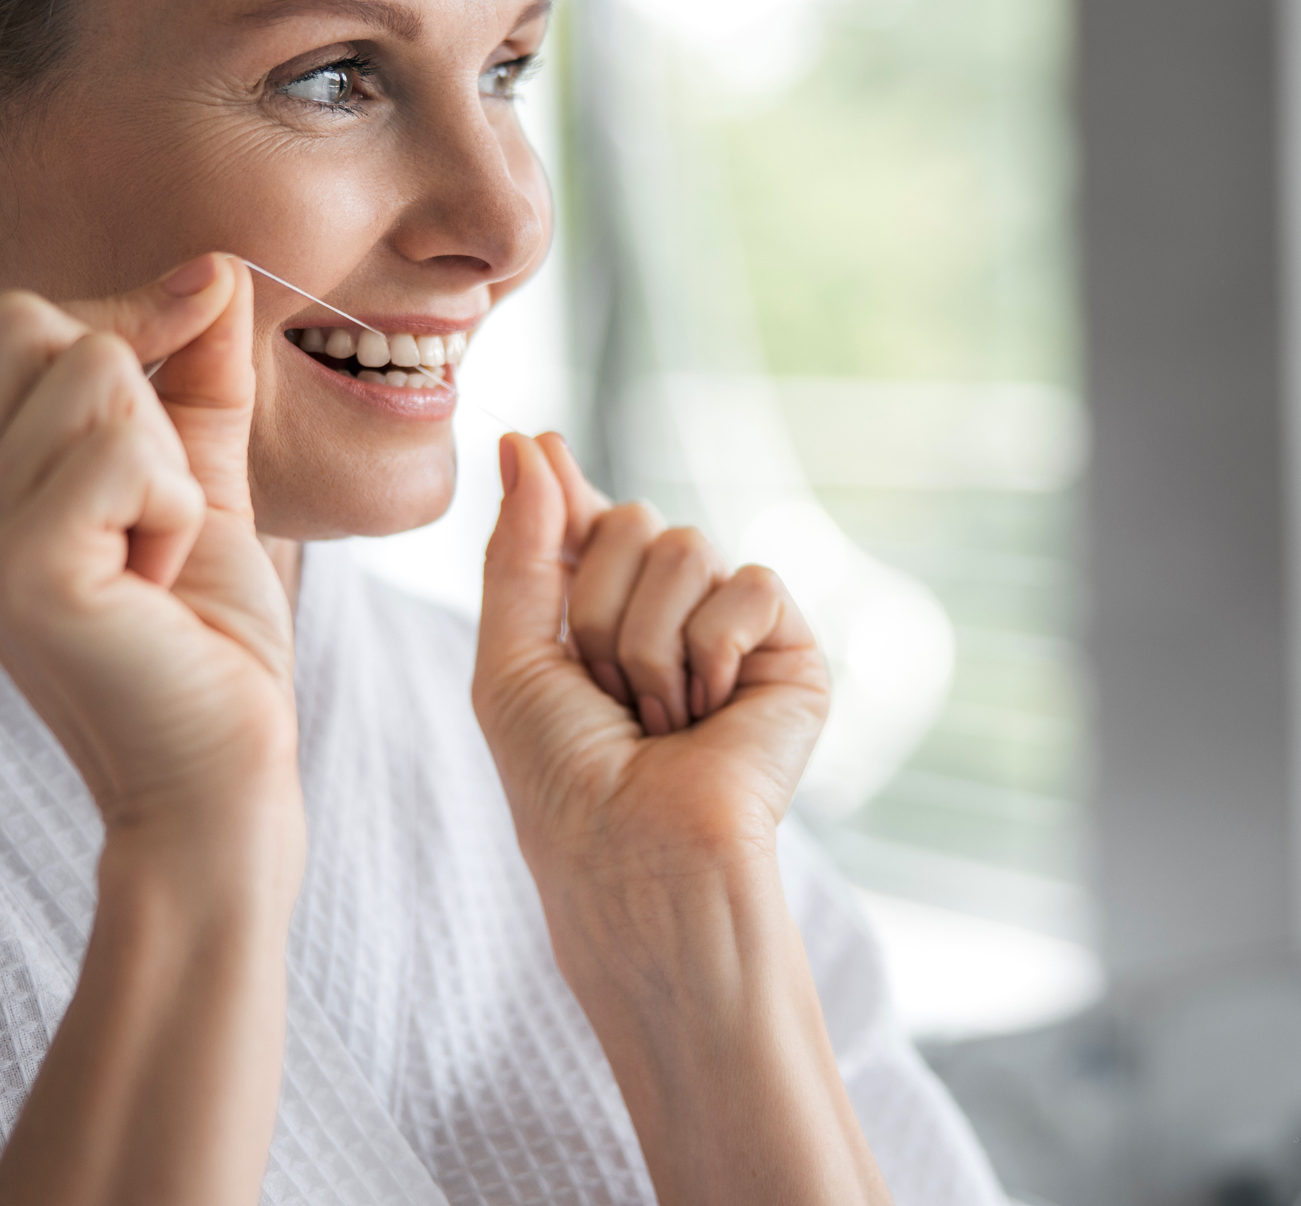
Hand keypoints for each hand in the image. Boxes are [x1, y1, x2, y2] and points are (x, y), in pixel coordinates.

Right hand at [0, 254, 299, 841]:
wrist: (220, 779)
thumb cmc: (210, 645)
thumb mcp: (201, 483)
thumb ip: (195, 379)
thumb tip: (212, 266)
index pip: (27, 320)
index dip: (128, 327)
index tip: (188, 379)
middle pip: (51, 329)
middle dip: (146, 404)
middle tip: (155, 521)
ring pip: (101, 380)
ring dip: (170, 472)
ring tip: (154, 564)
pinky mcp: (17, 569)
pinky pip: (128, 451)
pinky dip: (176, 509)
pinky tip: (155, 586)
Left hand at [473, 432, 830, 885]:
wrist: (635, 859)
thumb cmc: (565, 783)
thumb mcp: (511, 660)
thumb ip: (519, 549)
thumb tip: (527, 441)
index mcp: (602, 616)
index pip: (588, 520)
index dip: (564, 489)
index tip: (534, 443)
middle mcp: (670, 612)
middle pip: (633, 521)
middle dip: (598, 611)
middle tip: (610, 697)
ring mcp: (732, 628)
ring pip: (687, 546)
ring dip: (649, 645)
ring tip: (661, 720)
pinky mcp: (790, 649)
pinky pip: (750, 583)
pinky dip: (714, 651)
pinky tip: (713, 712)